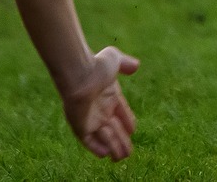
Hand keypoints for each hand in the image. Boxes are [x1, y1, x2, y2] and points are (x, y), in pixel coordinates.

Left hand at [61, 45, 139, 159]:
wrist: (80, 74)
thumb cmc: (97, 65)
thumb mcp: (115, 59)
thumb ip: (125, 64)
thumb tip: (136, 65)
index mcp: (109, 95)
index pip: (120, 111)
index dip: (127, 120)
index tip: (133, 130)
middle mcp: (100, 109)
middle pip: (114, 128)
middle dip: (122, 140)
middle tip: (129, 152)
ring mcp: (90, 118)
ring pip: (104, 137)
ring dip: (114, 147)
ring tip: (122, 157)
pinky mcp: (80, 126)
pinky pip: (89, 140)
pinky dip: (96, 147)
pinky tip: (105, 155)